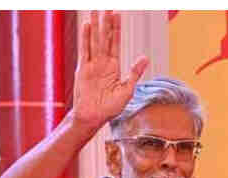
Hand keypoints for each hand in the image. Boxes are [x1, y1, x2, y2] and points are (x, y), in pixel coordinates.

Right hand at [71, 11, 147, 133]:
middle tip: (105, 6)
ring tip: (95, 10)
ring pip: (94, 40)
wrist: (93, 118)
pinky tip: (87, 25)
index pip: (115, 43)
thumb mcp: (127, 90)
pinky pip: (85, 50)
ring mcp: (92, 65)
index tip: (117, 14)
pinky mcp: (83, 70)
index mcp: (113, 67)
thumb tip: (144, 58)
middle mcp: (102, 63)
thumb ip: (134, 73)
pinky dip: (86, 37)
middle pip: (104, 37)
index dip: (116, 28)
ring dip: (95, 25)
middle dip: (105, 22)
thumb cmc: (109, 109)